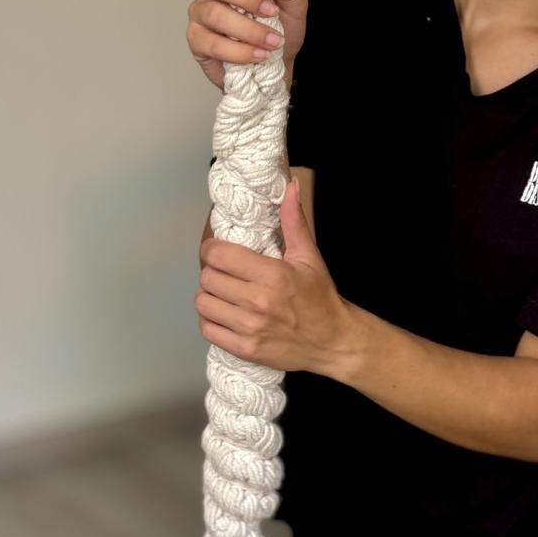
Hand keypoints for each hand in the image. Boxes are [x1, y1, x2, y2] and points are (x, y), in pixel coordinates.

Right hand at [188, 0, 308, 90]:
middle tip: (270, 11)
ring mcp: (200, 14)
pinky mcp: (198, 41)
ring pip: (213, 13)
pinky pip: (211, 43)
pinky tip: (259, 54)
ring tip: (272, 40)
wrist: (279, 64)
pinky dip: (239, 51)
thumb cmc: (282, 27)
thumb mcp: (294, 2)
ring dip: (248, 28)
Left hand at [196, 180, 347, 373]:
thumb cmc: (320, 298)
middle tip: (223, 272)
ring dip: (208, 296)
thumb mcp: (309, 256)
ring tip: (222, 293)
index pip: (218, 255)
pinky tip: (223, 314)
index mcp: (273, 274)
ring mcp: (250, 328)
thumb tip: (289, 186)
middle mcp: (258, 301)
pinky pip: (208, 330)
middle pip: (207, 278)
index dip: (211, 249)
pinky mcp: (246, 349)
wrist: (333, 342)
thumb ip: (293, 221)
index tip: (217, 251)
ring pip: (203, 303)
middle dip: (212, 271)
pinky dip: (210, 320)